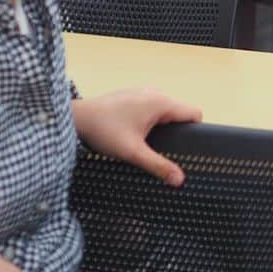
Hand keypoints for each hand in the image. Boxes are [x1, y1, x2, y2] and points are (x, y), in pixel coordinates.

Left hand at [73, 88, 201, 185]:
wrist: (77, 117)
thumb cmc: (104, 132)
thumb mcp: (132, 153)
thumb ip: (158, 166)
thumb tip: (179, 179)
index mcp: (162, 103)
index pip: (194, 113)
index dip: (195, 132)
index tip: (186, 149)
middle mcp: (156, 93)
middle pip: (179, 113)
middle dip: (174, 133)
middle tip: (161, 151)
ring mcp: (144, 92)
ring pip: (164, 110)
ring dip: (160, 127)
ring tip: (144, 144)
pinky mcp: (133, 94)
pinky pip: (151, 107)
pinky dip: (148, 120)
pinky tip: (132, 133)